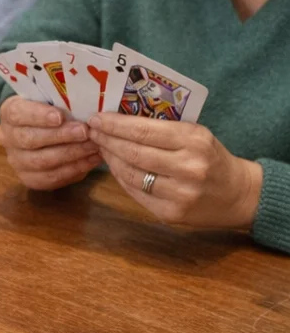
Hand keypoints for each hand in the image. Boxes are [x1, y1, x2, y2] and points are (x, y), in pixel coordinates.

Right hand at [0, 95, 100, 189]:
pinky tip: (91, 160)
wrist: (45, 130)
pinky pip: (50, 177)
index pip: (17, 114)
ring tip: (93, 146)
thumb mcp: (52, 99)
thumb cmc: (52, 110)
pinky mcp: (29, 178)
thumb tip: (84, 106)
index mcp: (9, 112)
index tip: (60, 116)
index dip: (38, 116)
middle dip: (60, 136)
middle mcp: (7, 137)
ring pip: (41, 161)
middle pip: (29, 139)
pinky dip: (74, 169)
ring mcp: (16, 160)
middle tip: (85, 131)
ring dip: (71, 154)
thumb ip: (61, 102)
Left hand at [87, 113, 262, 229]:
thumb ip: (162, 128)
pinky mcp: (170, 214)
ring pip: (130, 174)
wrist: (239, 195)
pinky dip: (121, 177)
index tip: (97, 118)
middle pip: (133, 152)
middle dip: (107, 140)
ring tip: (101, 147)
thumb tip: (119, 120)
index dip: (115, 125)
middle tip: (92, 131)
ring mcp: (179, 194)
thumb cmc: (211, 158)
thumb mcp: (196, 134)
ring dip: (110, 159)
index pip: (143, 130)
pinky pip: (135, 192)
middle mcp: (188, 168)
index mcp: (194, 141)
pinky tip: (115, 166)